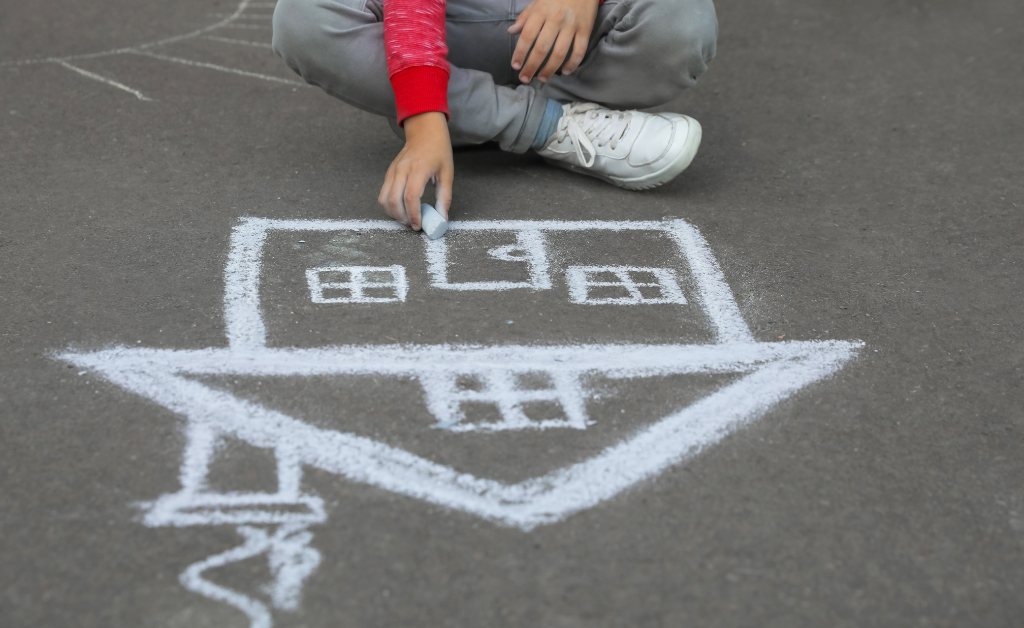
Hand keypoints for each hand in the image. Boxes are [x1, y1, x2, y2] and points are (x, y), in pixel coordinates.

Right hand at [378, 111, 453, 228]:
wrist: (425, 132)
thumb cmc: (438, 151)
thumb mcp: (447, 174)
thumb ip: (444, 197)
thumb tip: (442, 218)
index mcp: (418, 169)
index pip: (411, 197)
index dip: (414, 215)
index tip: (419, 225)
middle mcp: (402, 170)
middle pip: (393, 200)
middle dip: (402, 217)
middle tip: (413, 224)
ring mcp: (392, 171)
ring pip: (383, 198)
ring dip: (393, 213)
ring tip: (406, 218)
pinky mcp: (388, 173)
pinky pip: (383, 193)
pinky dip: (389, 205)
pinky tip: (401, 208)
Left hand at [508, 0, 597, 83]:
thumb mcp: (538, 1)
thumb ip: (525, 17)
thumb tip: (511, 31)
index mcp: (541, 11)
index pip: (527, 36)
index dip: (520, 53)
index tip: (515, 65)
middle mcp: (556, 19)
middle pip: (542, 49)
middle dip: (531, 66)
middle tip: (525, 78)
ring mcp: (572, 25)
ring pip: (560, 53)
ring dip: (550, 69)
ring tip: (542, 78)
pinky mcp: (585, 29)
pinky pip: (579, 51)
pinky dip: (572, 64)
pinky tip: (565, 72)